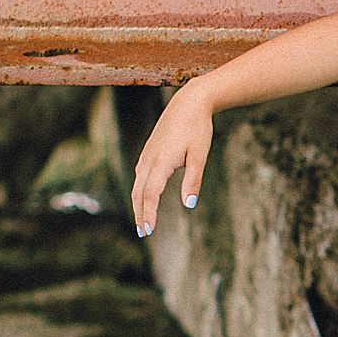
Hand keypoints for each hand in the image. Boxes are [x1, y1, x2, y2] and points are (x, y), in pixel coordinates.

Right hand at [131, 83, 213, 236]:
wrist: (189, 102)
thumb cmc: (197, 128)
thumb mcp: (199, 155)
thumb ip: (193, 181)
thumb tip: (189, 205)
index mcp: (161, 161)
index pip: (150, 194)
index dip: (148, 214)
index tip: (150, 231)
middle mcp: (149, 159)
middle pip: (139, 192)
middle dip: (140, 214)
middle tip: (143, 233)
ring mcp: (147, 154)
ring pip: (138, 184)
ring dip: (139, 204)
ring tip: (143, 221)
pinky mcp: (149, 151)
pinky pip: (141, 176)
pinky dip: (140, 191)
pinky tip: (144, 198)